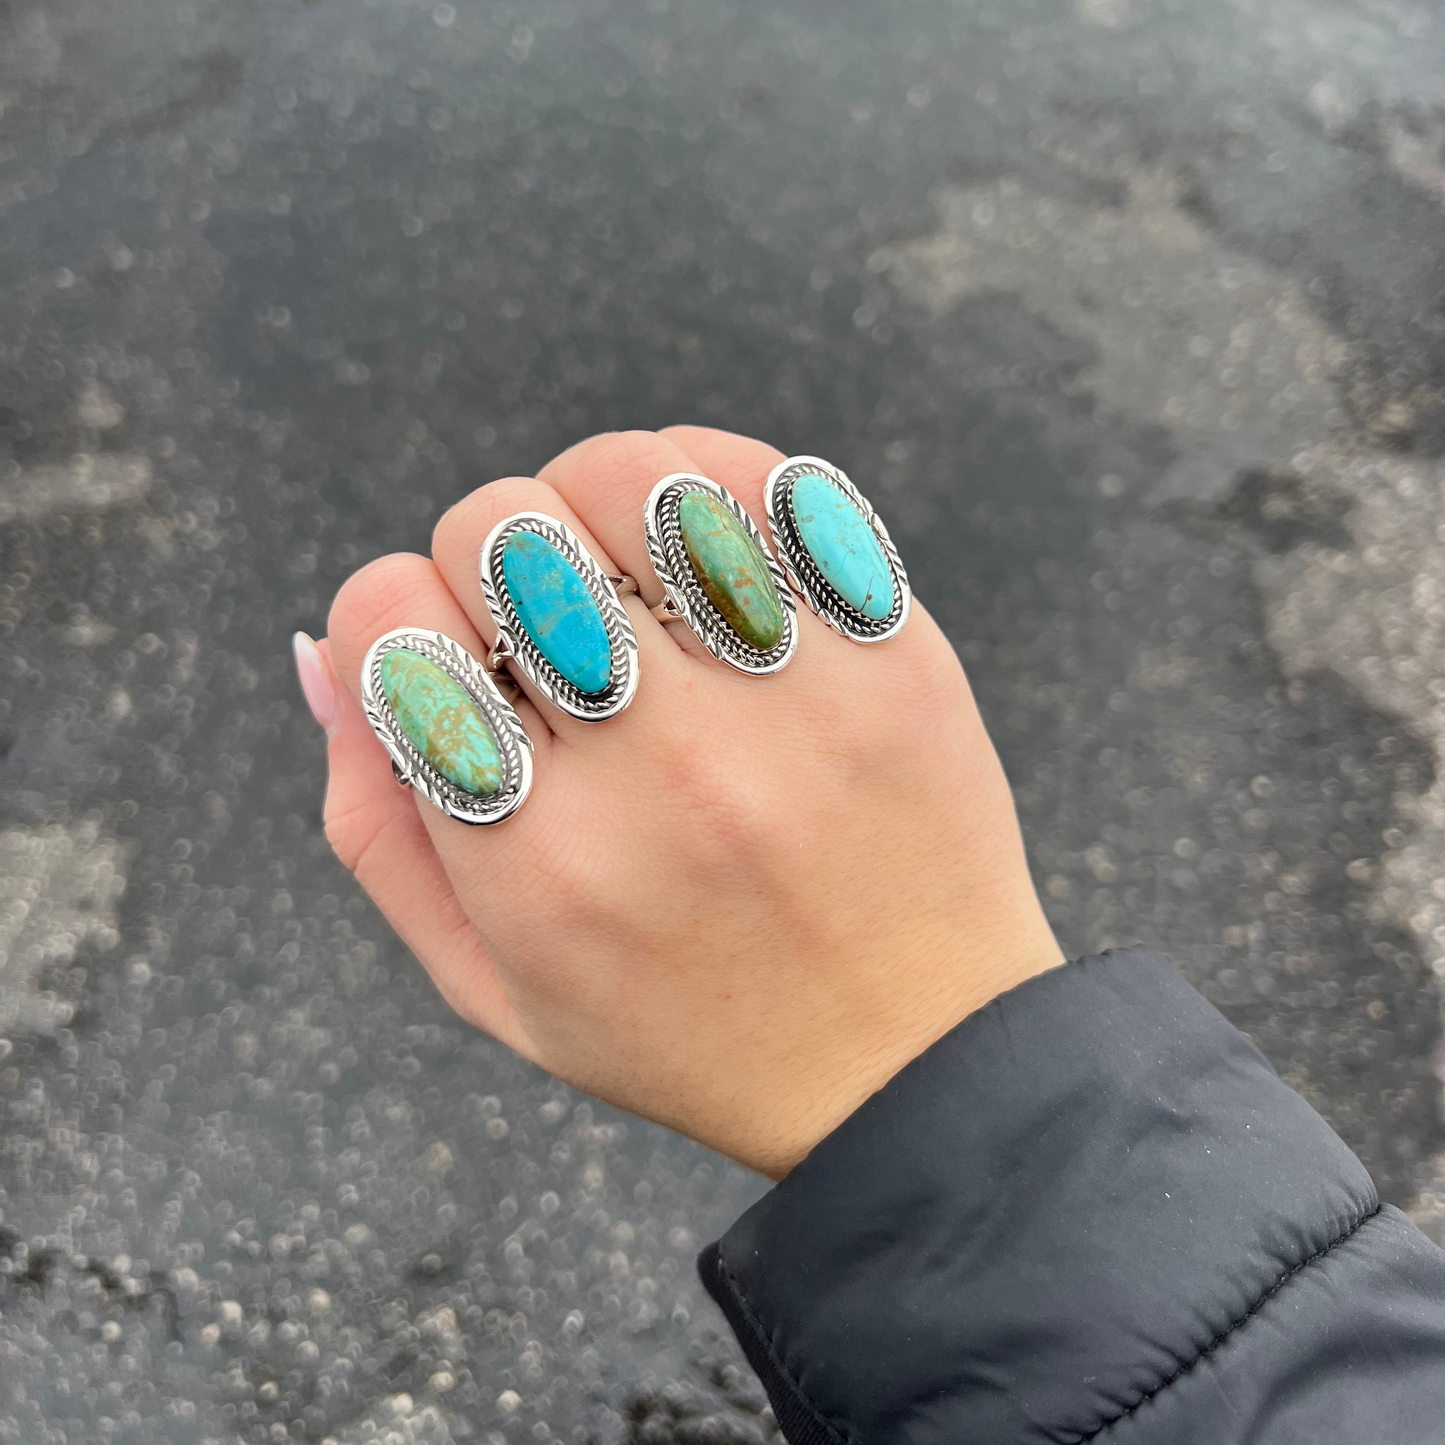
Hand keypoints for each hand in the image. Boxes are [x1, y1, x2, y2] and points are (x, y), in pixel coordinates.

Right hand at [301, 427, 1062, 1177]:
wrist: (915, 1060)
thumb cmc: (687, 1028)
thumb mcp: (497, 987)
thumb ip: (380, 832)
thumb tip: (323, 652)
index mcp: (539, 866)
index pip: (389, 619)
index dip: (386, 609)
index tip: (442, 650)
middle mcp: (663, 775)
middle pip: (498, 531)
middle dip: (481, 553)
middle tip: (534, 619)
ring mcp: (791, 707)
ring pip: (630, 477)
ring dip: (589, 497)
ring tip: (617, 567)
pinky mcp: (892, 659)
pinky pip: (771, 489)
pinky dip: (706, 478)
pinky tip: (700, 543)